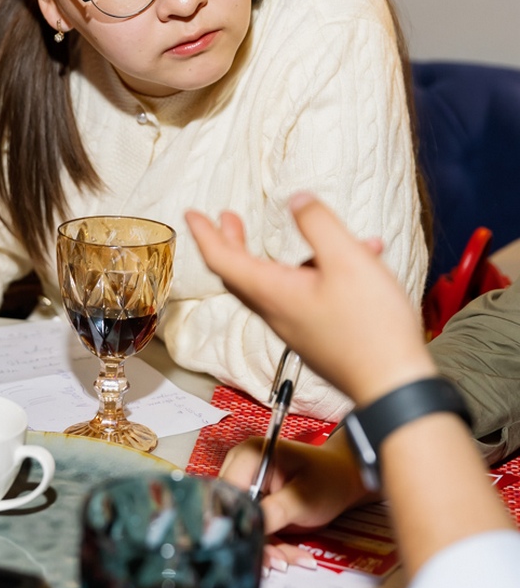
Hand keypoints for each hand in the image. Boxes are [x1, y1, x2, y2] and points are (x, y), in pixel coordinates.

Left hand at [186, 193, 431, 405]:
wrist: (394, 387)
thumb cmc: (371, 328)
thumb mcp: (346, 260)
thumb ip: (318, 224)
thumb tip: (296, 200)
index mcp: (274, 293)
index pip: (223, 260)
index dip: (206, 234)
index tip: (192, 214)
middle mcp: (278, 313)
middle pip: (242, 274)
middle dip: (233, 242)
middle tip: (227, 218)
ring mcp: (297, 328)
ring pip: (280, 284)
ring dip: (290, 255)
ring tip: (317, 232)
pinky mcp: (318, 338)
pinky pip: (308, 296)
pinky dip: (323, 273)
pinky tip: (363, 261)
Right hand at [220, 429, 369, 569]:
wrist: (346, 478)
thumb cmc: (328, 478)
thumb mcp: (302, 497)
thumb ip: (273, 512)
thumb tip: (246, 529)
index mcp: (249, 456)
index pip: (228, 493)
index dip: (235, 521)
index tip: (252, 547)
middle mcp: (243, 470)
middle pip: (234, 512)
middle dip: (257, 540)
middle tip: (278, 562)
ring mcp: (250, 488)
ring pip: (245, 526)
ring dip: (268, 548)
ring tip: (292, 560)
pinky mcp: (258, 505)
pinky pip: (257, 530)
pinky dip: (274, 546)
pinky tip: (293, 555)